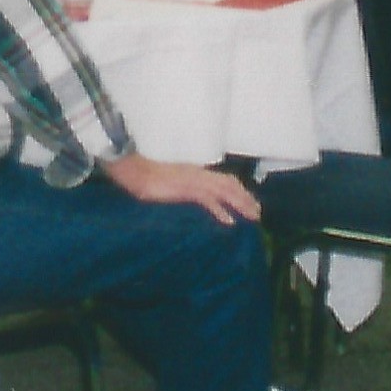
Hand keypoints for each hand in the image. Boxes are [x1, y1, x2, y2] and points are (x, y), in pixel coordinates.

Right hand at [104, 152, 258, 224]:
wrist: (132, 169)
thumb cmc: (145, 175)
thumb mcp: (169, 180)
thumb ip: (182, 185)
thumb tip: (190, 193)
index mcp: (195, 171)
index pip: (223, 178)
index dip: (238, 189)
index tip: (249, 200)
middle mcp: (198, 173)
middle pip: (229, 183)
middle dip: (245, 197)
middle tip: (258, 212)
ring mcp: (192, 180)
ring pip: (223, 191)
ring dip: (240, 203)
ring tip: (252, 215)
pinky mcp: (185, 189)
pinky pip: (208, 200)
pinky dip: (221, 210)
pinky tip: (229, 221)